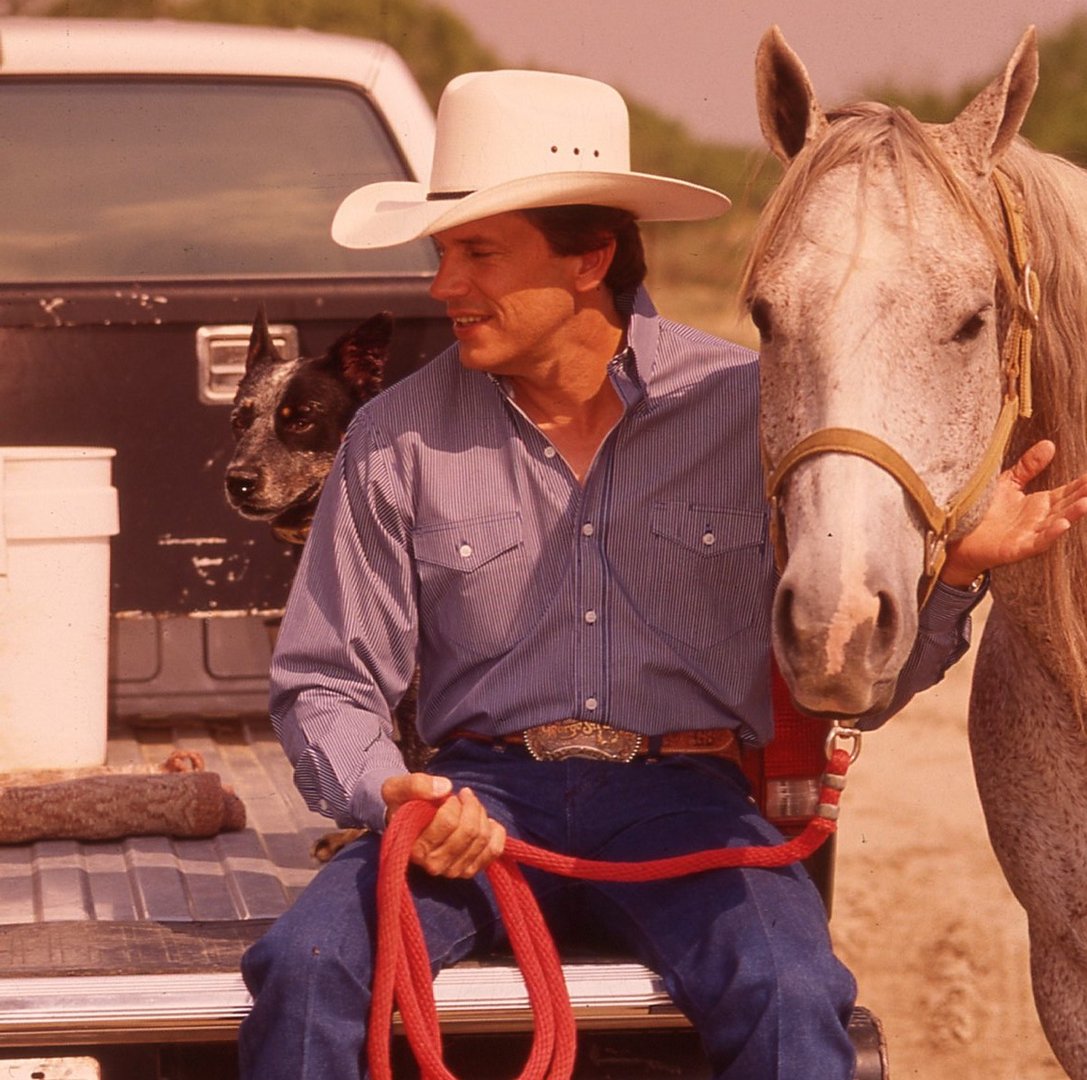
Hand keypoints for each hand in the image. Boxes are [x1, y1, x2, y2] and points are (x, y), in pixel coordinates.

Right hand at [381, 773, 506, 878]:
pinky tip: (483, 821)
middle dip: (470, 806)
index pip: (449, 822)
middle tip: (462, 796)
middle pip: (470, 831)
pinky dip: (495, 831)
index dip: (453, 803)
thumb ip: (416, 785)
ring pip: (483, 838)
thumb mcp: (398, 788)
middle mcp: (434, 865)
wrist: (408, 820)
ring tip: (469, 806)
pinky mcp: (469, 869)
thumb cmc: (403, 804)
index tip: (448, 796)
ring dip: (481, 814)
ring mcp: (454, 870)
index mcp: (416, 849)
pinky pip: (495, 849)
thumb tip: (445, 788)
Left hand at [942, 440, 1086, 585]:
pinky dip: (1051, 534)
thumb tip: (1049, 444)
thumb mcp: (1007, 483)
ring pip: (1056, 524)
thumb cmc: (982, 511)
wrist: (958, 537)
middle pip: (1066, 506)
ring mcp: (1030, 535)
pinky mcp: (1017, 548)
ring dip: (1073, 514)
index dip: (1081, 484)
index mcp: (1040, 504)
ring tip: (1086, 503)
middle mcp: (1039, 519)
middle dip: (1082, 497)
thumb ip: (1028, 466)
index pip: (1067, 492)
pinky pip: (1038, 542)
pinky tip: (1063, 524)